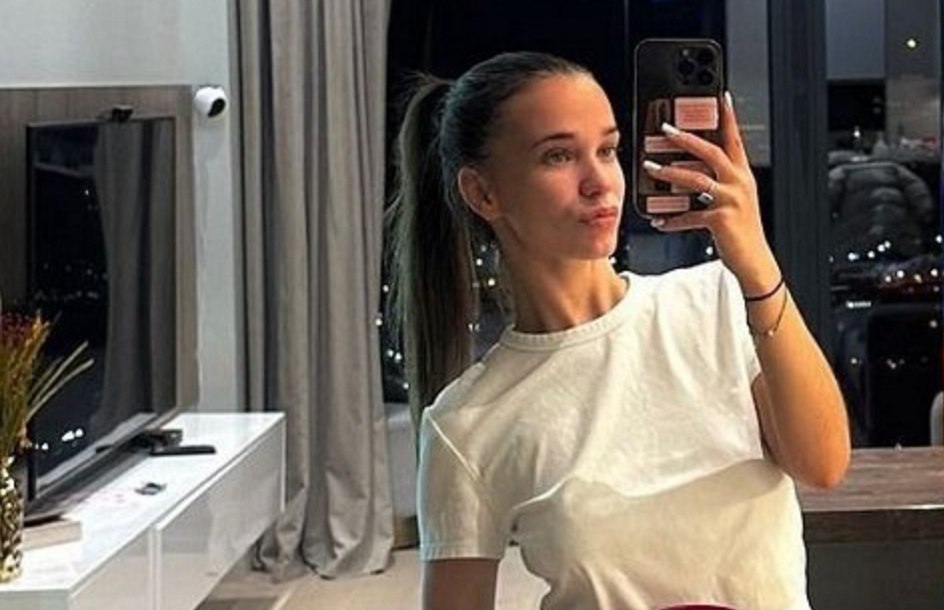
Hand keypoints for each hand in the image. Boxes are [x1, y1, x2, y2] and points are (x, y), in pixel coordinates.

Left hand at [642, 92, 779, 294]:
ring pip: (696, 179)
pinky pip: (690, 216)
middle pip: (711, 152)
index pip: (735, 139)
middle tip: (665, 129)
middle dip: (686, 139)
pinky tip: (659, 221)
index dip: (728, 117)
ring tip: (651, 168)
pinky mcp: (720, 219)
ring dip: (670, 173)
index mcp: (743, 175)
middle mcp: (739, 183)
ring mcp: (731, 200)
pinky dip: (672, 219)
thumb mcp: (735, 200)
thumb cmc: (742, 231)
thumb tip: (691, 171)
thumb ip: (718, 183)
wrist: (755, 260)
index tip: (720, 96)